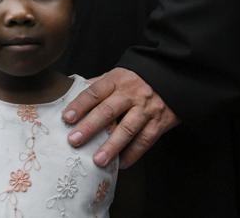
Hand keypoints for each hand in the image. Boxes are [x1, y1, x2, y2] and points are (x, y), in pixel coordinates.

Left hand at [63, 67, 179, 168]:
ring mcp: (146, 109)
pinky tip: (121, 164)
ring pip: (127, 129)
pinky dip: (133, 154)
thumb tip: (73, 91)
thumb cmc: (138, 79)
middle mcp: (131, 94)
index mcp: (117, 80)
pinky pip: (145, 140)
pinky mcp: (159, 122)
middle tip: (75, 140)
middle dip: (90, 127)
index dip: (80, 104)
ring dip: (112, 146)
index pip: (95, 92)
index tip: (66, 117)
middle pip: (108, 111)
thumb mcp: (118, 75)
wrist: (173, 77)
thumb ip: (98, 85)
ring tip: (98, 160)